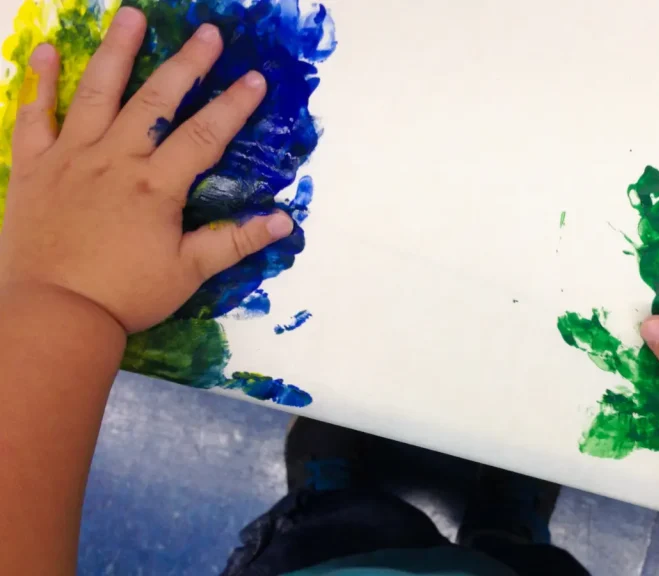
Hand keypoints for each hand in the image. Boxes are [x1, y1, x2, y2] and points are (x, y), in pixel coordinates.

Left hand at [0, 7, 293, 332]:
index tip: (255, 78)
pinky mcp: (33, 167)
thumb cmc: (125, 295)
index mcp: (155, 186)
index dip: (233, 105)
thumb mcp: (188, 272)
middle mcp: (114, 160)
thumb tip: (285, 221)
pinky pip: (34, 116)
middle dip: (186, 64)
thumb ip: (234, 241)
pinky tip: (49, 51)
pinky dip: (41, 82)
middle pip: (155, 100)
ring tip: (131, 16)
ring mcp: (70, 158)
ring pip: (96, 94)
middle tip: (208, 32)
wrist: (53, 313)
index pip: (204, 135)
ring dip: (116, 52)